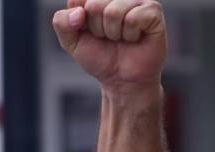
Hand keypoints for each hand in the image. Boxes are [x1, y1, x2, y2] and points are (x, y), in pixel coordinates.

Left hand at [52, 0, 166, 93]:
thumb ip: (62, 23)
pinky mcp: (153, 11)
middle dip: (97, 29)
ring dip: (113, 33)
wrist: (122, 80)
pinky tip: (134, 38)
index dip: (80, 22)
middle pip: (94, 4)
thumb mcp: (71, 42)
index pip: (78, 0)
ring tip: (121, 39)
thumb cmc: (100, 57)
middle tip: (108, 38)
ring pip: (113, 11)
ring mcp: (137, 1)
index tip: (88, 31)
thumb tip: (79, 12)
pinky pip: (133, 18)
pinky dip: (130, 35)